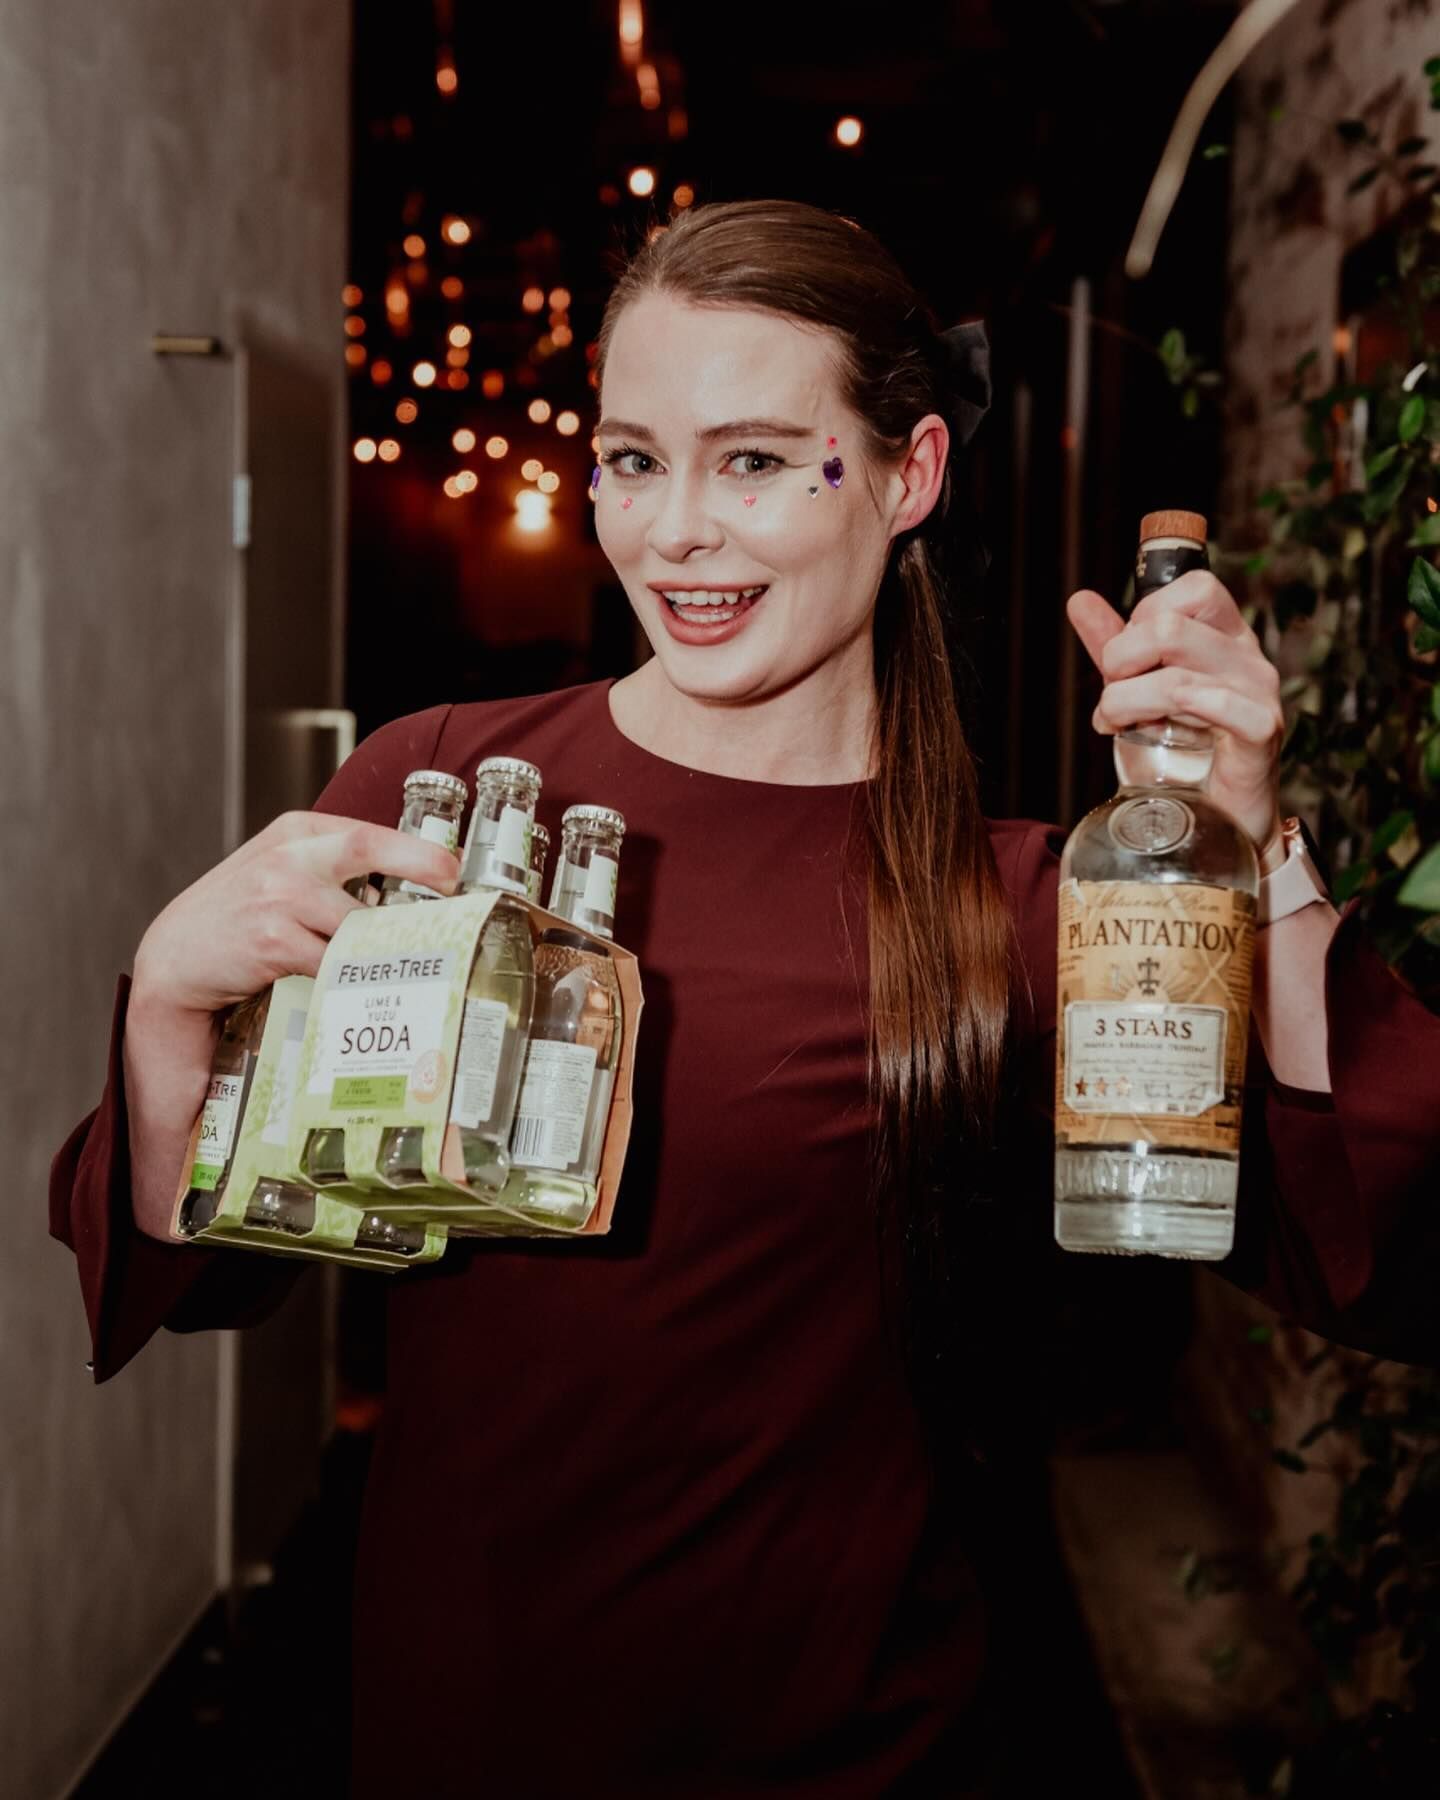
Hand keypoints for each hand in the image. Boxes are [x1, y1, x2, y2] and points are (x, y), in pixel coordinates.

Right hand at [132, 811, 461, 1018]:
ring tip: (411, 961)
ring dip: (386, 943)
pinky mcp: (273, 940)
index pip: (368, 832)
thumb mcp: (278, 874)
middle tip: (456, 895)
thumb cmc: (237, 919)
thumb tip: (406, 894)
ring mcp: (279, 896)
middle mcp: (288, 856)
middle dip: (421, 866)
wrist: (175, 959)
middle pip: (367, 852)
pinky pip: (334, 962)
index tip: (453, 870)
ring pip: (357, 921)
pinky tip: (366, 987)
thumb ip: (330, 872)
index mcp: (295, 833)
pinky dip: (354, 976)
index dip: (419, 851)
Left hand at [1067, 571, 1284, 858]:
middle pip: (1169, 628)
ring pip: (1175, 674)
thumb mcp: (1140, 688)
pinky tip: (1147, 735)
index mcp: (1226, 635)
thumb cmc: (1185, 753)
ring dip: (1125, 700)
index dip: (1144, 615)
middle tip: (1111, 697)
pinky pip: (1210, 705)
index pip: (1193, 588)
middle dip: (1120, 662)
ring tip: (1113, 721)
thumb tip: (1081, 600)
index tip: (1126, 657)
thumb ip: (1114, 644)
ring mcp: (1259, 691)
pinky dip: (1160, 718)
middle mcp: (1247, 655)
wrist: (1222, 820)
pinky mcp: (1261, 729)